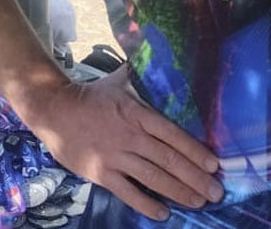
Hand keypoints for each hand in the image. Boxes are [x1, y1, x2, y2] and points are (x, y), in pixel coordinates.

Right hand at [18, 65, 222, 220]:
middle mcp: (130, 136)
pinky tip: (163, 214)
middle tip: (216, 191)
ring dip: (178, 192)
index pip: (173, 134)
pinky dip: (146, 204)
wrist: (54, 110)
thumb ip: (146, 74)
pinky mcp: (100, 173)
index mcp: (138, 113)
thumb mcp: (122, 80)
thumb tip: (170, 57)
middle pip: (168, 160)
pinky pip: (127, 193)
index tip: (214, 165)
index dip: (195, 151)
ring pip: (152, 178)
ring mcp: (114, 157)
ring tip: (199, 201)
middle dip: (194, 178)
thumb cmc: (93, 95)